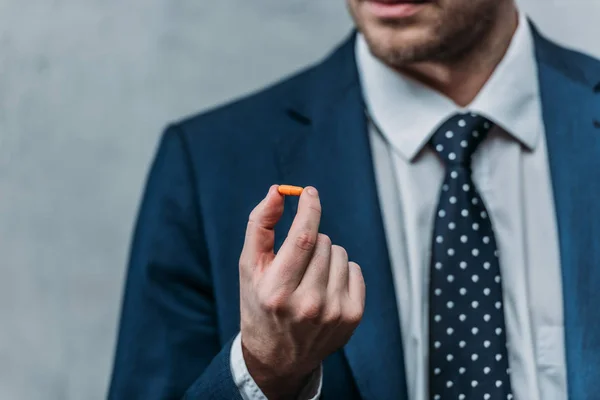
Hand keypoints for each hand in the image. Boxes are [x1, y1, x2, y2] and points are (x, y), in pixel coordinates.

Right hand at [238, 185, 365, 398]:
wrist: (277, 357)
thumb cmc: (260, 303)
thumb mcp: (248, 267)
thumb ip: (259, 226)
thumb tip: (278, 191)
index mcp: (276, 291)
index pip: (303, 238)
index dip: (309, 209)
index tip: (309, 192)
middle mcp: (307, 304)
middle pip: (323, 242)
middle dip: (311, 240)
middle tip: (296, 262)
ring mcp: (333, 313)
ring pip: (341, 254)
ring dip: (326, 256)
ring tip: (309, 277)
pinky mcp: (352, 318)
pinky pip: (356, 269)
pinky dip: (342, 271)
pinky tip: (326, 288)